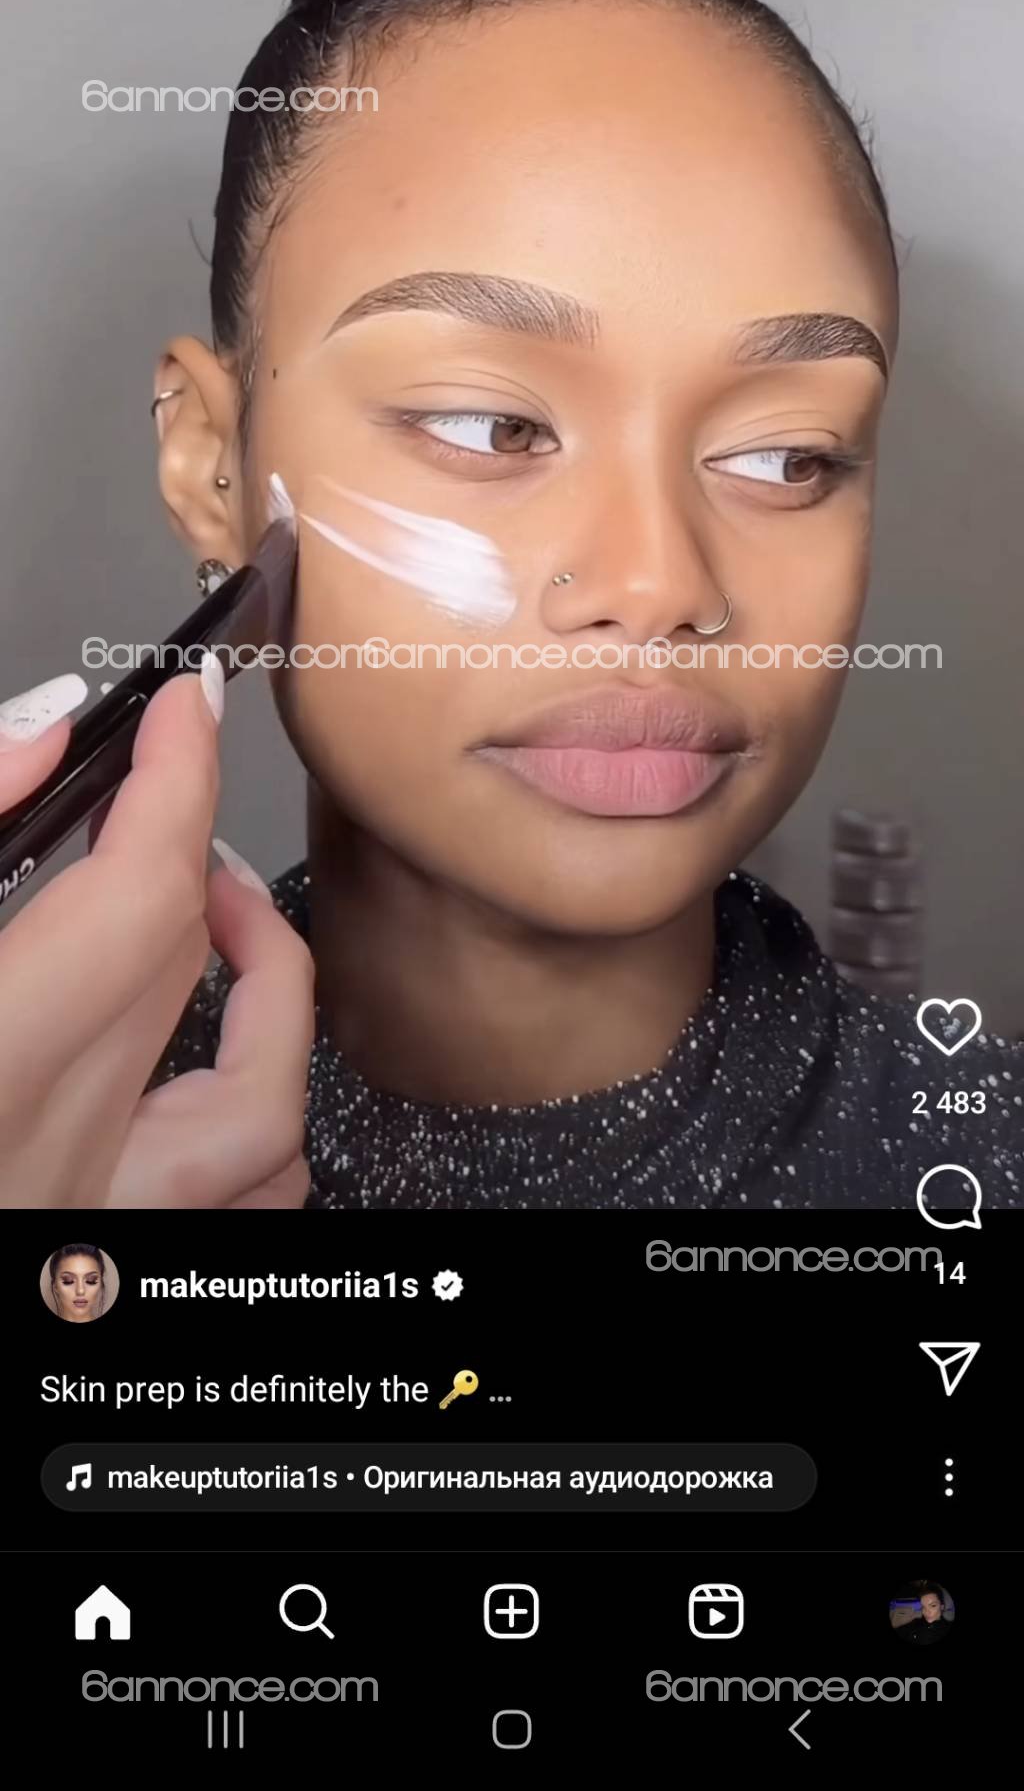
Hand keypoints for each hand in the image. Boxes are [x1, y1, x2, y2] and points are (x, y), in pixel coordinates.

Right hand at [0, 664, 314, 1207]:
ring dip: (262, 984)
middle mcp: (40, 1164)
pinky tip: (226, 1060)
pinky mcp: (98, 1270)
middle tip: (156, 775)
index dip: (177, 779)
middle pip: (177, 975)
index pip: (135, 896)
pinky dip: (262, 1117)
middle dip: (184, 843)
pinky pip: (243, 1203)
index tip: (187, 704)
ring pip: (259, 1106)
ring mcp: (84, 1233)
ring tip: (209, 909)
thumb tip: (35, 740)